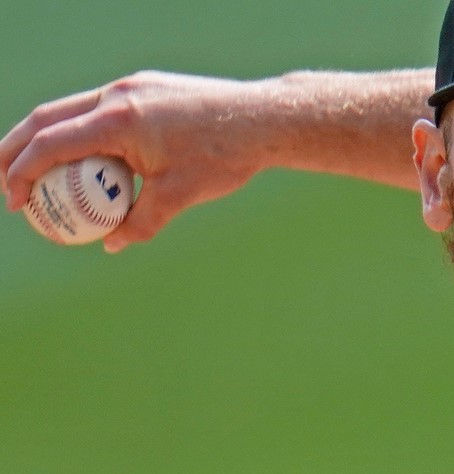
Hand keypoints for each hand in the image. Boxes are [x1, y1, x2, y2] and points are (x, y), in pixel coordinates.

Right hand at [1, 71, 269, 251]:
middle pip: (46, 119)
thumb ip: (142, 221)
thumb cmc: (225, 155)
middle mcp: (118, 95)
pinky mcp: (145, 88)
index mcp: (119, 120)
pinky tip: (84, 158)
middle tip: (3, 183)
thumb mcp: (181, 195)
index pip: (51, 144)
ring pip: (70, 110)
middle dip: (14, 150)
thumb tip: (114, 244)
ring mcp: (131, 87)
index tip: (14, 203)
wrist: (264, 118)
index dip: (22, 173)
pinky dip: (81, 132)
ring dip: (46, 139)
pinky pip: (99, 109)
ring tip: (34, 172)